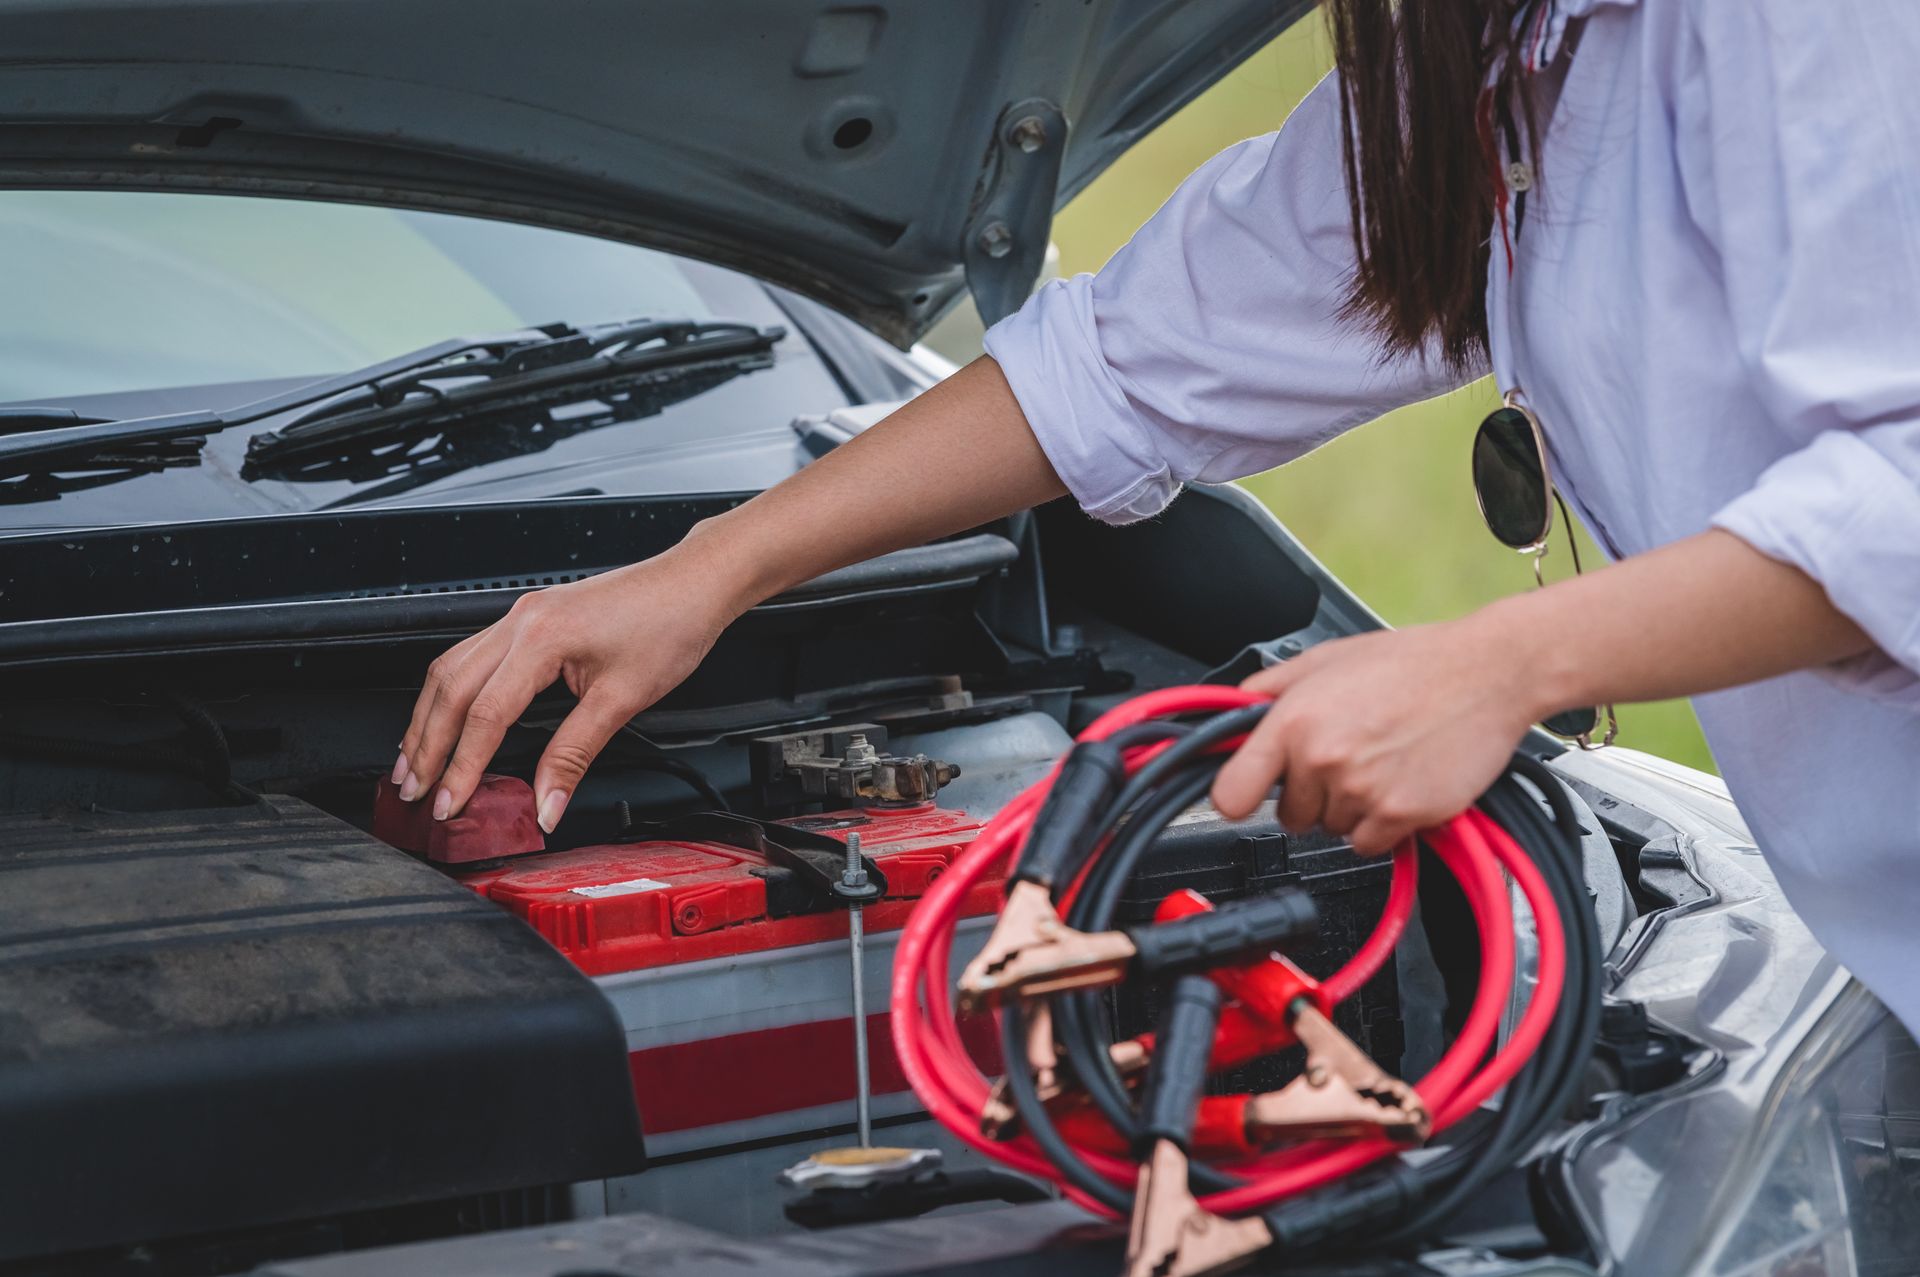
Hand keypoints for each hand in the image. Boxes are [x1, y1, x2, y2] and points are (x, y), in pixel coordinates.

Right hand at [394, 535, 743, 830]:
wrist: (694, 583)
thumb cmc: (669, 625)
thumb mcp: (622, 700)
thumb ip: (573, 757)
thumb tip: (545, 805)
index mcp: (541, 637)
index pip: (485, 715)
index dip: (462, 767)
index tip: (449, 803)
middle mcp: (521, 620)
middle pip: (450, 689)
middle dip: (426, 746)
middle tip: (412, 791)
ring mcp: (521, 614)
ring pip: (452, 668)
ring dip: (429, 718)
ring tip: (414, 762)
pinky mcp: (531, 616)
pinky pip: (471, 655)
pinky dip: (452, 693)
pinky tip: (447, 716)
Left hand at [1209, 612, 1546, 853]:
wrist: (1487, 672)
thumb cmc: (1411, 662)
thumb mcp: (1326, 659)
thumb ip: (1269, 689)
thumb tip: (1230, 712)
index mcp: (1295, 720)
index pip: (1230, 794)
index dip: (1237, 797)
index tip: (1246, 795)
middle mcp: (1323, 759)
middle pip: (1288, 815)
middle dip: (1309, 793)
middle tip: (1346, 757)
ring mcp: (1363, 791)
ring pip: (1331, 829)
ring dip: (1349, 807)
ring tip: (1379, 761)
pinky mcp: (1402, 815)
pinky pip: (1368, 844)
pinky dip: (1381, 824)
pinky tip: (1398, 783)